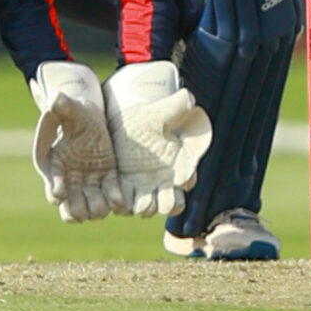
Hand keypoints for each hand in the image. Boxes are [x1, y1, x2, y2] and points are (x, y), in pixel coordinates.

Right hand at [29, 61, 125, 221]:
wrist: (90, 116)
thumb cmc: (74, 112)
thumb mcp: (69, 108)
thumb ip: (61, 105)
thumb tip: (54, 97)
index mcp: (55, 167)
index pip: (53, 189)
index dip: (56, 193)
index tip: (60, 192)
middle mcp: (70, 181)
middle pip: (71, 209)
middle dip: (77, 211)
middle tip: (85, 210)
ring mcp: (89, 183)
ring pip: (92, 209)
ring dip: (97, 210)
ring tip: (104, 206)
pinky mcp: (107, 179)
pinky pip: (111, 197)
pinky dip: (116, 202)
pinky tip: (120, 202)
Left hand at [104, 61, 213, 216]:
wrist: (128, 121)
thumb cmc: (153, 116)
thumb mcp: (166, 109)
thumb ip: (180, 105)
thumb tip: (189, 100)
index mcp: (179, 165)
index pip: (189, 180)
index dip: (186, 180)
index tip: (180, 176)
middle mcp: (164, 182)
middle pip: (171, 205)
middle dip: (167, 203)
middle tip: (161, 193)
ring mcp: (143, 188)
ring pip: (147, 210)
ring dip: (144, 206)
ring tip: (140, 196)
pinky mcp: (124, 189)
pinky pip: (125, 206)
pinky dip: (123, 205)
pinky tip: (121, 195)